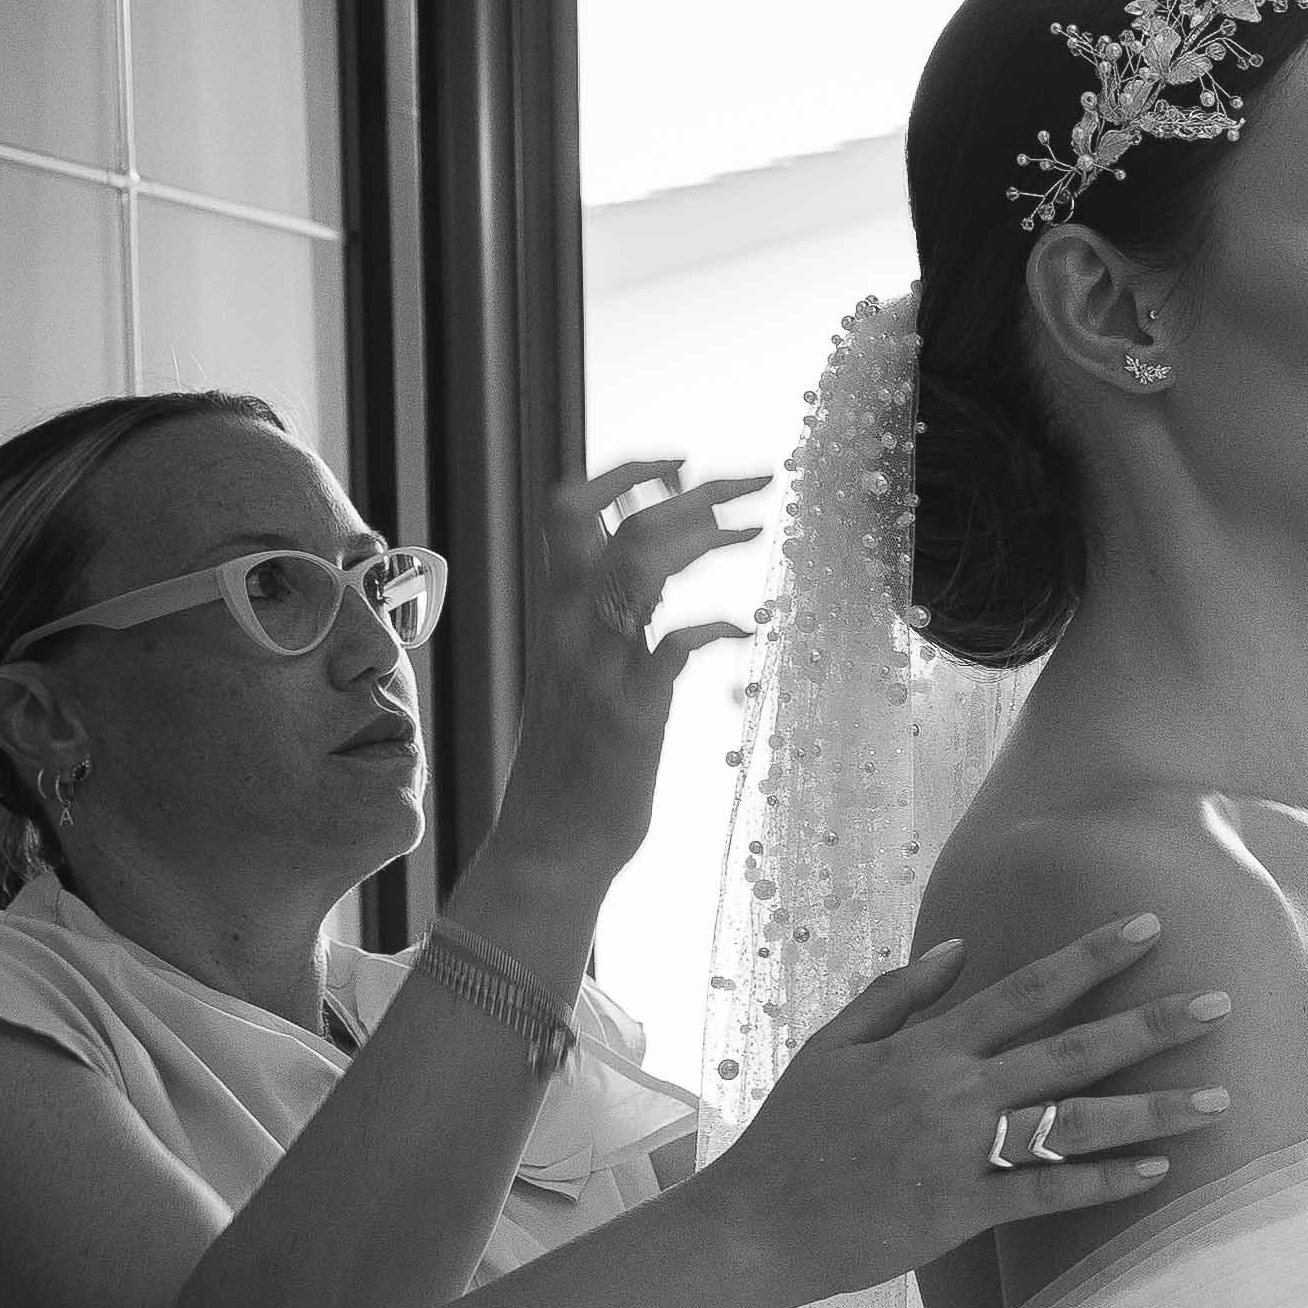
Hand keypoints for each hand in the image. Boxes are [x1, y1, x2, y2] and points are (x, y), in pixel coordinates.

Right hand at [490, 456, 763, 886]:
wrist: (548, 848)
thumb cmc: (574, 768)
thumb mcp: (580, 675)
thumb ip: (605, 622)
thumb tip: (645, 577)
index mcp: (557, 613)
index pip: (570, 510)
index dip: (623, 472)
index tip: (678, 459)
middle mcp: (571, 628)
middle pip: (626, 523)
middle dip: (696, 488)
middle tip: (758, 477)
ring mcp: (599, 667)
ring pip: (641, 564)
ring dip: (707, 535)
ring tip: (759, 528)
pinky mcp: (629, 713)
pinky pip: (674, 645)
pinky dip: (719, 625)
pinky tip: (751, 629)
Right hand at [696, 915, 1228, 1304]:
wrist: (758, 1222)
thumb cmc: (795, 1132)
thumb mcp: (834, 1045)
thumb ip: (899, 993)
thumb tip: (960, 948)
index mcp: (929, 1045)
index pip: (1027, 988)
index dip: (1092, 956)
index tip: (1149, 927)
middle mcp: (955, 1090)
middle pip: (1072, 1048)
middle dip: (1152, 1023)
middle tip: (1222, 1004)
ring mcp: (962, 1152)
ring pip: (1074, 1121)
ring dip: (1152, 1109)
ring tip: (1219, 1099)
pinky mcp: (962, 1211)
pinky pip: (1046, 1193)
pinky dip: (1103, 1182)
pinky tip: (1157, 1172)